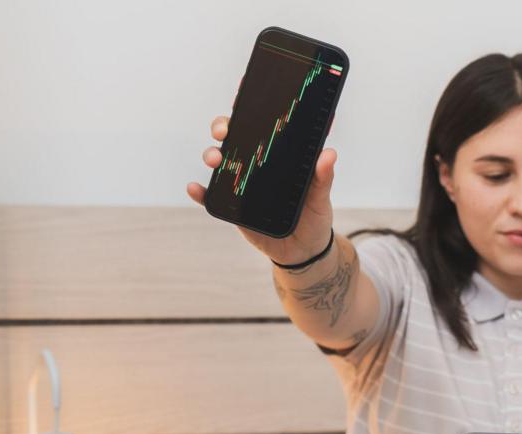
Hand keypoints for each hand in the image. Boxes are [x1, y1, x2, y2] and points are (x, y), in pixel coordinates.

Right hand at [186, 113, 338, 265]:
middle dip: (223, 126)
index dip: (249, 109)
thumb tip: (328, 154)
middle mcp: (257, 165)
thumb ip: (323, 178)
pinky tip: (194, 188)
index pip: (262, 128)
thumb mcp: (321, 197)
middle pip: (235, 138)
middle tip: (224, 130)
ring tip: (214, 159)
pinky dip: (200, 193)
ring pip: (221, 162)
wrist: (302, 251)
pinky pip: (212, 197)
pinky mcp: (233, 207)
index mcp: (278, 156)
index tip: (241, 93)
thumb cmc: (313, 218)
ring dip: (212, 155)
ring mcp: (242, 184)